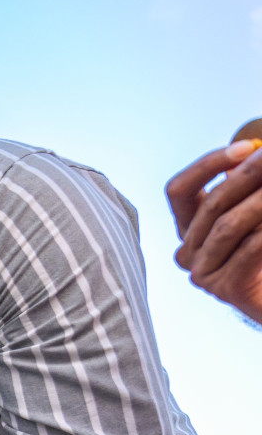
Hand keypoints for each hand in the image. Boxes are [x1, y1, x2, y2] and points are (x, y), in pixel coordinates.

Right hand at [167, 139, 261, 324]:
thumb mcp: (254, 211)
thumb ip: (247, 187)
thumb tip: (257, 149)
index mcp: (190, 227)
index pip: (180, 190)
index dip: (208, 165)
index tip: (247, 146)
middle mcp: (188, 250)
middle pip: (210, 203)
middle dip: (248, 175)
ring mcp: (203, 272)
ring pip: (227, 225)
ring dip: (261, 201)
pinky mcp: (224, 288)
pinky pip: (247, 250)